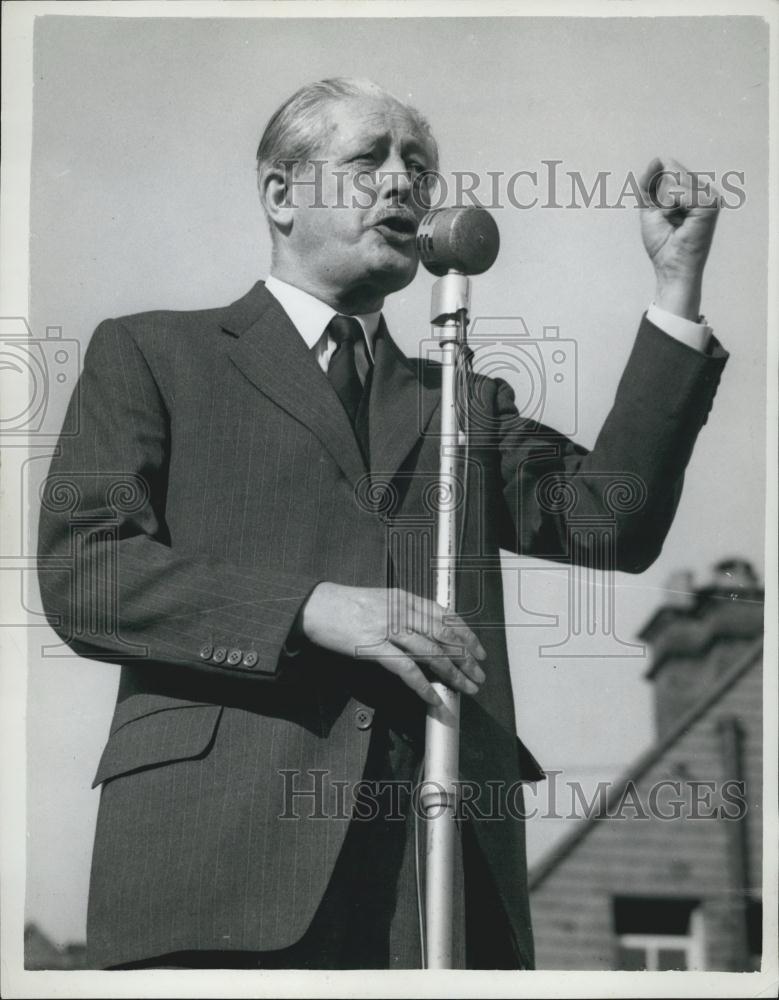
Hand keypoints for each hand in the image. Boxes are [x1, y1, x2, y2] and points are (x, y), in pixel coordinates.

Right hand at [296, 582, 486, 705]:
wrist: (314, 606)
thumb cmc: (344, 605)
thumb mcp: (380, 601)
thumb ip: (404, 613)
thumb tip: (427, 632)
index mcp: (404, 599)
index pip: (446, 616)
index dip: (466, 635)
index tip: (479, 650)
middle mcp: (401, 611)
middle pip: (444, 636)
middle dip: (467, 658)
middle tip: (480, 674)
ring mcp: (388, 629)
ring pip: (431, 653)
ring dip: (453, 673)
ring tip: (466, 688)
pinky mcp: (373, 648)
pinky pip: (405, 669)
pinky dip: (422, 685)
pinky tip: (432, 697)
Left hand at [638, 156, 719, 319]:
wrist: (670, 267)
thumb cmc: (662, 244)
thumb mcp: (649, 208)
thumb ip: (649, 183)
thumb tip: (659, 158)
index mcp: (694, 191)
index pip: (667, 171)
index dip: (655, 192)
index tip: (663, 214)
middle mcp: (705, 190)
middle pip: (669, 173)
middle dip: (659, 199)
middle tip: (670, 221)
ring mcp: (710, 195)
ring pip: (672, 181)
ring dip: (664, 205)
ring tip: (675, 223)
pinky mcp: (710, 203)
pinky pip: (677, 191)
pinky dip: (670, 207)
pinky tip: (679, 222)